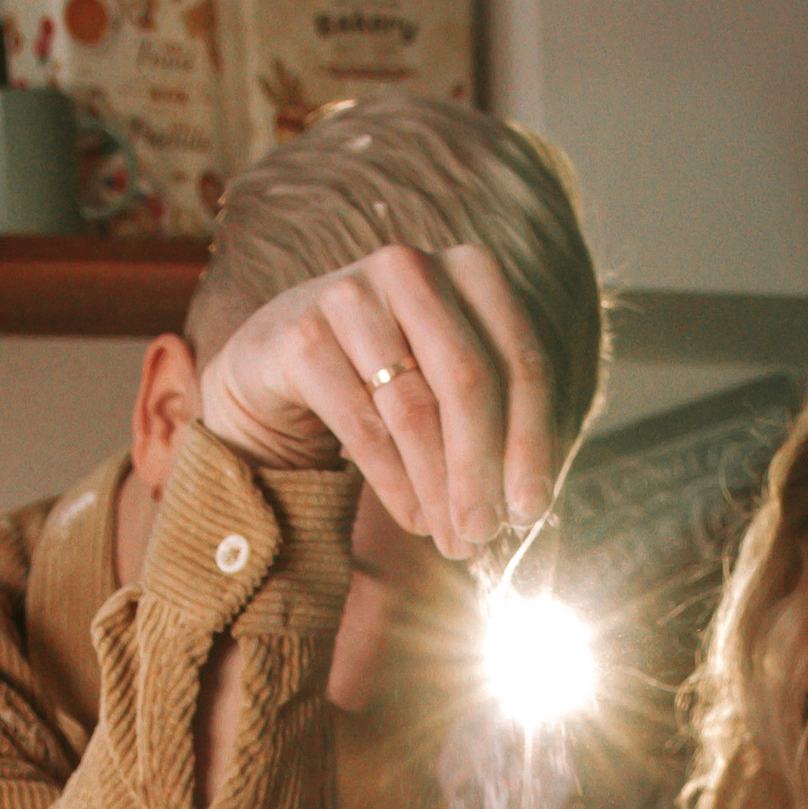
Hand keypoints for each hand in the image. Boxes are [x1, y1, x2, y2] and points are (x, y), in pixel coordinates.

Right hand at [198, 243, 558, 561]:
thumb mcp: (448, 383)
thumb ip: (494, 420)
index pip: (520, 361)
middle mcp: (411, 269)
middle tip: (484, 533)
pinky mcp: (301, 336)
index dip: (531, 442)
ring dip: (439, 488)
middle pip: (468, 381)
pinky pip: (362, 425)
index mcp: (471, 269)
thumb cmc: (383, 376)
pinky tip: (415, 520)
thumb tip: (526, 504)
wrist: (276, 365)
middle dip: (482, 469)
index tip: (530, 509)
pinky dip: (394, 483)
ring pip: (414, 408)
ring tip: (452, 539)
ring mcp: (350, 295)